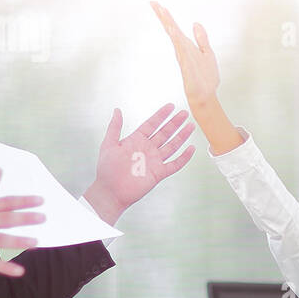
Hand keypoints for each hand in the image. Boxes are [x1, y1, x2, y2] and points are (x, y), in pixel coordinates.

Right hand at [0, 168, 43, 276]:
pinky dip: (5, 267)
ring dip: (18, 242)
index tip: (40, 200)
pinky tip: (20, 271)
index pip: (6, 202)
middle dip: (25, 218)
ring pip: (0, 240)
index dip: (24, 201)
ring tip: (35, 242)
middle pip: (5, 219)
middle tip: (43, 218)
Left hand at [83, 104, 195, 224]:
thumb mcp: (108, 144)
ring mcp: (154, 161)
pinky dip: (184, 157)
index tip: (171, 106)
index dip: (161, 115)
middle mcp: (147, 149)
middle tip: (185, 113)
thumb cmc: (107, 169)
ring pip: (172, 146)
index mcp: (136, 140)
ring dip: (181, 136)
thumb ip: (115, 127)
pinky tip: (191, 149)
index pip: (151, 124)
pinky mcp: (159, 173)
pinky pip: (175, 164)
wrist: (110, 191)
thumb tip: (117, 110)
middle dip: (175, 123)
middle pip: (165, 133)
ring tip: (191, 126)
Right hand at [150, 1, 243, 154]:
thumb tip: (195, 23)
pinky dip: (177, 40)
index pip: (175, 29)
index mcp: (186, 46)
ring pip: (175, 37)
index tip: (158, 5)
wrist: (206, 96)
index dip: (167, 17)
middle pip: (171, 30)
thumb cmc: (205, 78)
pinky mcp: (187, 66)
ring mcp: (184, 57)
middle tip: (153, 3)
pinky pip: (181, 50)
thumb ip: (201, 38)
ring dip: (169, 24)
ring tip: (162, 10)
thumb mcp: (207, 53)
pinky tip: (173, 31)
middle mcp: (182, 50)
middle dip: (163, 17)